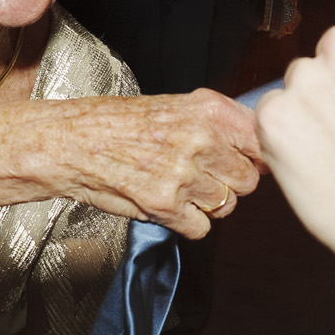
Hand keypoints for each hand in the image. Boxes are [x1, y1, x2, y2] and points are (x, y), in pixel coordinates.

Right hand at [46, 90, 263, 238]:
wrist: (73, 141)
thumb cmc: (120, 124)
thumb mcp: (178, 106)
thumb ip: (221, 123)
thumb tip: (258, 146)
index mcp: (209, 112)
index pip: (260, 142)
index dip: (255, 157)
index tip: (245, 161)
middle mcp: (200, 141)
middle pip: (248, 180)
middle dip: (229, 184)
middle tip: (202, 176)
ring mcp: (184, 175)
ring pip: (226, 206)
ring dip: (207, 204)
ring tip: (178, 187)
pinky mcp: (166, 205)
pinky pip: (202, 228)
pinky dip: (188, 223)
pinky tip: (169, 204)